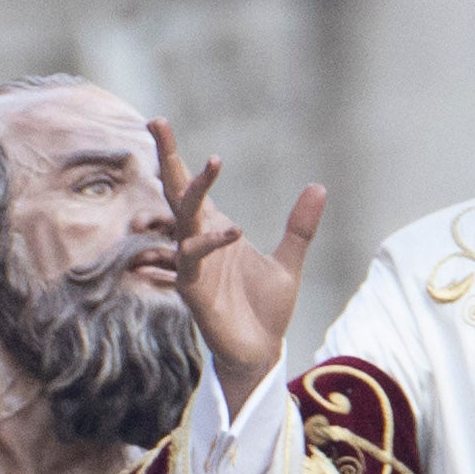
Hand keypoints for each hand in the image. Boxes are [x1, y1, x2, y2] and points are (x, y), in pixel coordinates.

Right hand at [148, 124, 322, 396]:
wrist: (260, 353)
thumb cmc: (265, 310)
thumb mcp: (289, 261)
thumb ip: (300, 226)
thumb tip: (318, 186)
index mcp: (214, 231)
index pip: (191, 188)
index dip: (178, 157)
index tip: (160, 122)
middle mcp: (198, 243)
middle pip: (176, 192)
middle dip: (167, 157)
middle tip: (156, 120)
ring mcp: (192, 266)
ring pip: (184, 219)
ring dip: (195, 190)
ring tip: (213, 161)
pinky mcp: (194, 291)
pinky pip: (195, 260)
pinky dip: (213, 243)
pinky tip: (235, 230)